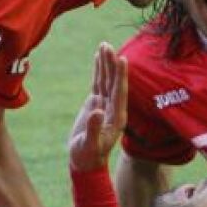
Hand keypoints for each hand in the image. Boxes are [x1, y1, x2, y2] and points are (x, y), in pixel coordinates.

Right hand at [68, 42, 127, 171]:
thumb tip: (97, 111)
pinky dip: (98, 70)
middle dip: (111, 64)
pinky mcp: (95, 102)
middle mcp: (114, 107)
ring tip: (104, 46)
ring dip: (106, 63)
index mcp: (117, 116)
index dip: (121, 76)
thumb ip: (93, 129)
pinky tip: (98, 57)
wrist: (84, 160)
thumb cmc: (88, 155)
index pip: (119, 92)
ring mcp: (105, 104)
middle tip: (108, 46)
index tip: (122, 60)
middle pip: (113, 82)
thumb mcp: (89, 145)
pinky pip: (98, 83)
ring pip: (106, 79)